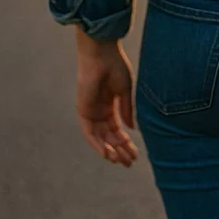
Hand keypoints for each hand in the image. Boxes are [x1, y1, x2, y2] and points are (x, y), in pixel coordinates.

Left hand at [75, 29, 138, 166]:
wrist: (101, 55)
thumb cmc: (115, 67)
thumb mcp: (125, 91)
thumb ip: (126, 110)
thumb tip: (131, 128)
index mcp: (111, 104)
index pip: (118, 129)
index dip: (127, 142)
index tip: (135, 154)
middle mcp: (100, 110)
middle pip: (110, 136)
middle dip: (120, 150)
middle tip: (129, 162)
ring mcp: (91, 111)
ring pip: (100, 137)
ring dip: (110, 150)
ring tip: (120, 161)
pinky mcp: (83, 111)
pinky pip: (89, 133)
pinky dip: (97, 144)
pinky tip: (107, 153)